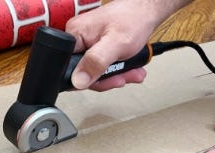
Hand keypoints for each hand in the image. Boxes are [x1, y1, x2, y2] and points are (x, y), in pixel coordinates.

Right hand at [65, 0, 191, 90]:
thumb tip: (78, 80)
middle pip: (82, 73)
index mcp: (75, 35)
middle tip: (120, 77)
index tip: (103, 79)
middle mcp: (78, 39)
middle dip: (105, 79)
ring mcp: (87, 44)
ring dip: (114, 76)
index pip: (69, 68)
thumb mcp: (116, 44)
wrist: (146, 11)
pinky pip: (99, 67)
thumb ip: (96, 62)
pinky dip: (115, 71)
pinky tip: (127, 69)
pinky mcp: (95, 48)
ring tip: (129, 72)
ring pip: (93, 72)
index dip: (85, 80)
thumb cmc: (134, 19)